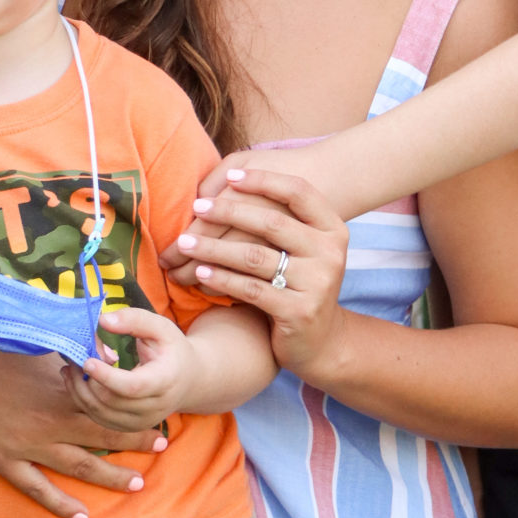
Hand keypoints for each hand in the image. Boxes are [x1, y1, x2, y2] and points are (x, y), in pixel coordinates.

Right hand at [0, 325, 166, 517]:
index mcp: (60, 392)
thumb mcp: (36, 346)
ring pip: (79, 466)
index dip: (136, 414)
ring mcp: (28, 446)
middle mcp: (51, 422)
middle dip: (135, 443)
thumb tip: (101, 354)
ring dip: (110, 477)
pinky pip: (38, 489)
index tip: (158, 414)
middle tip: (162, 448)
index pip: (109, 407)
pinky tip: (83, 516)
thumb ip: (69, 355)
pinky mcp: (4, 460)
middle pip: (103, 437)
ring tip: (138, 484)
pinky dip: (61, 504)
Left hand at [76, 307, 205, 429]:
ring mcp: (142, 421)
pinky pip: (99, 419)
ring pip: (100, 413)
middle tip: (73, 358)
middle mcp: (156, 407)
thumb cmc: (172, 350)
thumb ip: (134, 320)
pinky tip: (77, 382)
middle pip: (111, 401)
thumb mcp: (161, 327)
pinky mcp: (130, 427)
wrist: (188, 380)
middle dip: (86, 380)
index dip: (106, 376)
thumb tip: (103, 320)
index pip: (133, 387)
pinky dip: (83, 401)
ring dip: (80, 391)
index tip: (87, 361)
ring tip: (71, 368)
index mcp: (166, 381)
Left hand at [172, 171, 349, 382]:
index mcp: (332, 229)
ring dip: (214, 248)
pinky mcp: (299, 311)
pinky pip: (250, 289)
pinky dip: (221, 279)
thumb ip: (276, 217)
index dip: (264, 180)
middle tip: (197, 208)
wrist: (322, 341)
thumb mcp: (300, 248)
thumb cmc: (298, 284)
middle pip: (272, 223)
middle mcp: (330, 253)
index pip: (299, 191)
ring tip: (186, 244)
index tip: (231, 177)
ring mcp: (317, 283)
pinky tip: (200, 272)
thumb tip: (228, 180)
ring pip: (255, 257)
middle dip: (228, 212)